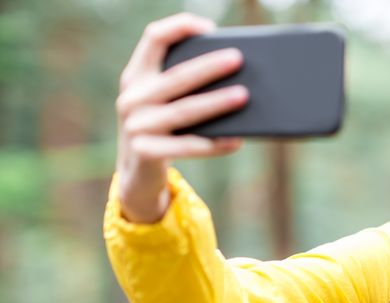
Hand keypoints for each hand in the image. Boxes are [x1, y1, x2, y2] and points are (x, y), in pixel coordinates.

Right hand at [115, 13, 248, 222]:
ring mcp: (135, 126)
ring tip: (244, 97)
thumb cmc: (164, 130)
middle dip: (208, 66)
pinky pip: (186, 146)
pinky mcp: (145, 153)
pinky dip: (213, 144)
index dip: (180, 27)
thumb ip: (184, 86)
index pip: (153, 38)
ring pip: (183, 111)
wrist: (137, 175)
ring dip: (216, 103)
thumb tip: (236, 76)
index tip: (209, 27)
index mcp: (137, 76)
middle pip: (175, 76)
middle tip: (238, 59)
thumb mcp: (165, 103)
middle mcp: (131, 97)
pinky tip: (236, 141)